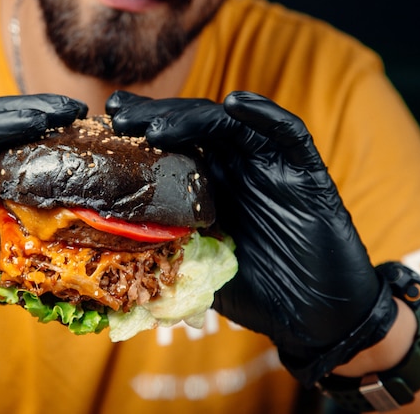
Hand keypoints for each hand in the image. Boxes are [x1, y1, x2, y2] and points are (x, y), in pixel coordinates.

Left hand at [107, 90, 395, 385]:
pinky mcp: (303, 170)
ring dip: (195, 116)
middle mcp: (234, 168)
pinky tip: (237, 104)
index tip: (103, 126)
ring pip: (230, 123)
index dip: (138, 133)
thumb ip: (168, 255)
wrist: (316, 314)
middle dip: (155, 116)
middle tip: (118, 112)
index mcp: (208, 185)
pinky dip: (266, 115)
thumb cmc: (257, 290)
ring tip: (158, 124)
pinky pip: (287, 132)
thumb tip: (112, 257)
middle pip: (193, 127)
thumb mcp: (199, 272)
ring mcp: (268, 165)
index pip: (170, 147)